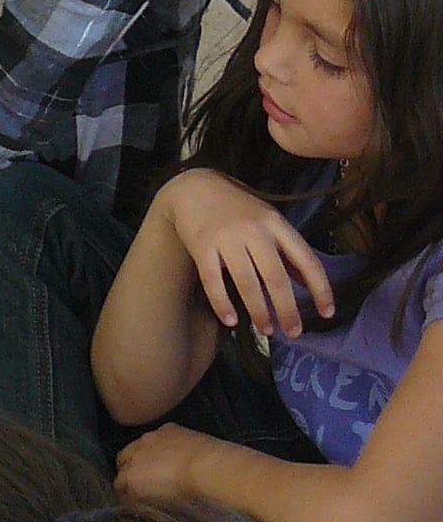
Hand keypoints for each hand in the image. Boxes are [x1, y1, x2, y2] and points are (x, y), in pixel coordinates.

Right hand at [115, 423, 212, 508]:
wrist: (208, 467)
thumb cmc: (186, 492)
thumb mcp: (159, 504)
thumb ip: (142, 498)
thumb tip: (134, 497)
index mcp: (131, 476)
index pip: (119, 482)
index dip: (124, 489)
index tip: (131, 495)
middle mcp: (135, 453)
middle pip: (122, 460)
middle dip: (127, 468)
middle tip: (141, 478)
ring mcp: (151, 438)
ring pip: (139, 445)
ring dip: (144, 454)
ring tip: (159, 464)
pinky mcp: (168, 428)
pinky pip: (158, 436)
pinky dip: (162, 443)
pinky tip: (174, 451)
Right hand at [158, 172, 333, 340]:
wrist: (194, 187)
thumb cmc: (237, 208)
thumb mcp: (269, 221)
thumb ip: (288, 250)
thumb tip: (308, 283)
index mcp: (277, 224)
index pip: (307, 260)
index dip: (321, 289)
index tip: (328, 313)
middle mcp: (255, 231)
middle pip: (276, 277)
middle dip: (287, 309)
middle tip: (294, 333)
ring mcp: (227, 238)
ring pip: (247, 283)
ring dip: (259, 311)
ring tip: (266, 331)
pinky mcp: (202, 247)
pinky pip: (213, 281)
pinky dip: (223, 304)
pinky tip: (231, 321)